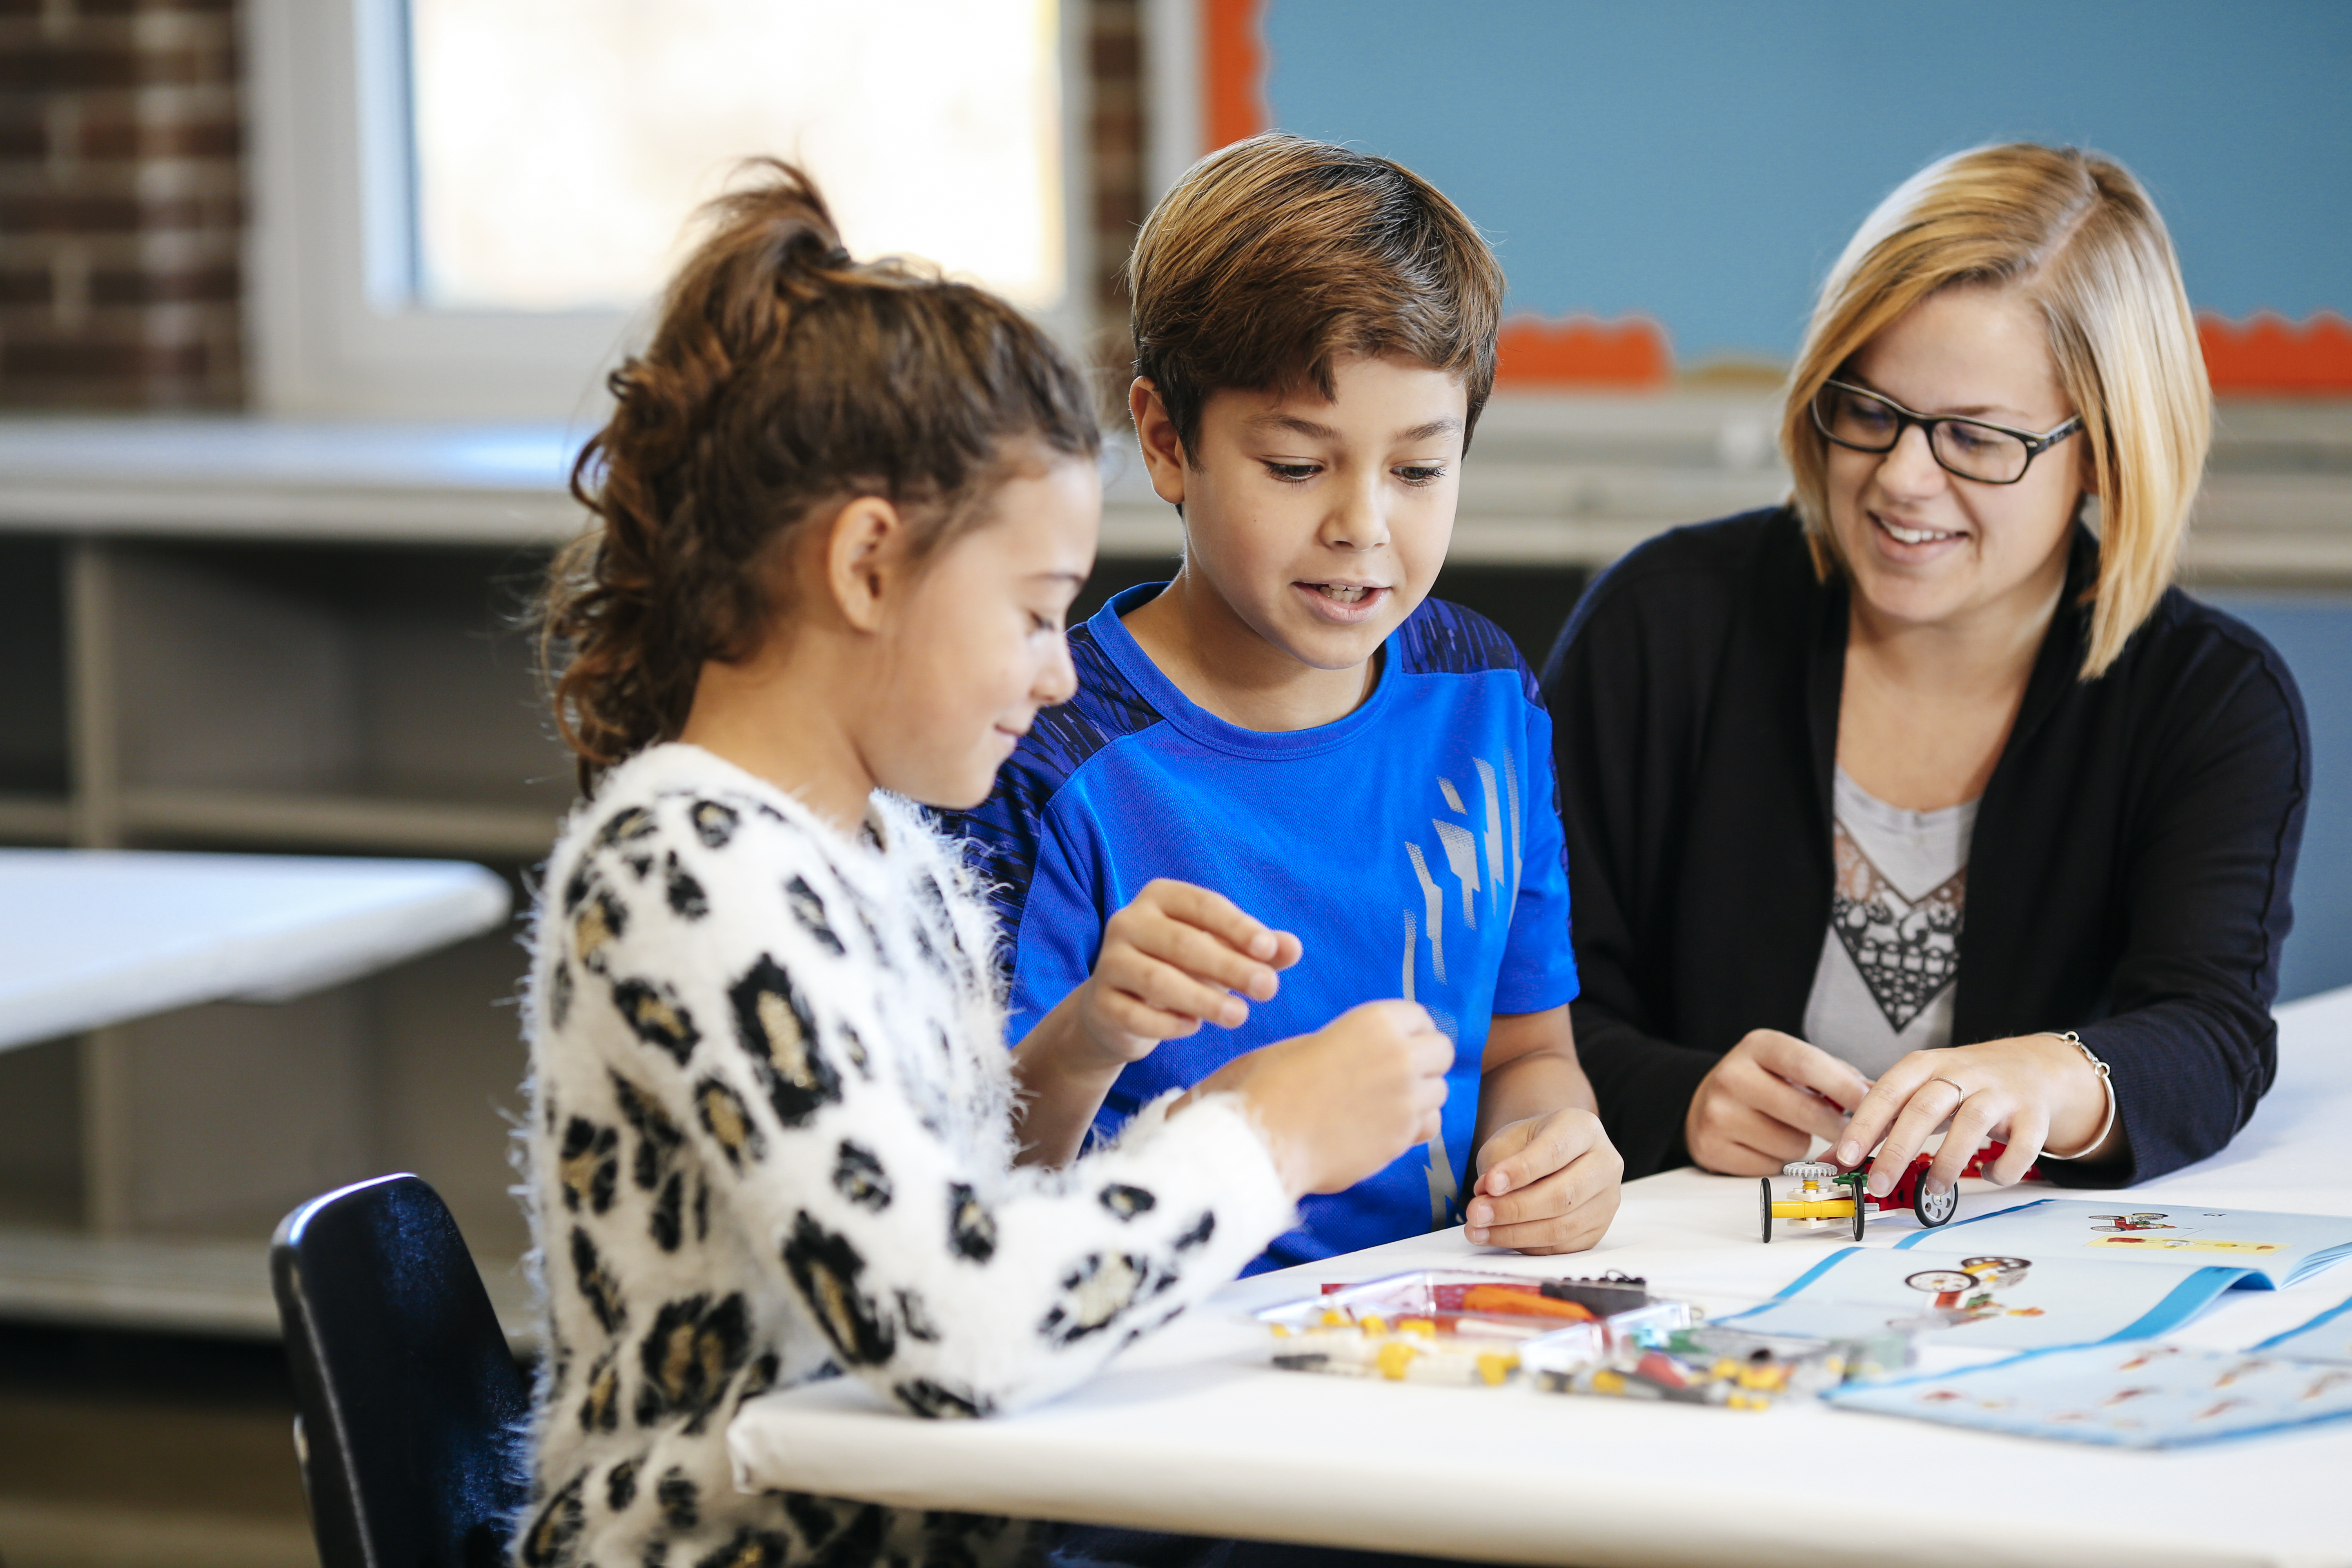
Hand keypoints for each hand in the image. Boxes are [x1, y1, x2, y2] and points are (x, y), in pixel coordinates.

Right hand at [1076, 879, 1301, 1066]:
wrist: (1119, 1009)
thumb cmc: (1181, 970)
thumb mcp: (1220, 954)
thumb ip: (1258, 949)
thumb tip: (1294, 948)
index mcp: (1160, 897)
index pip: (1203, 905)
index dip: (1238, 927)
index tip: (1270, 950)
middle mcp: (1127, 922)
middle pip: (1183, 943)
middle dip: (1229, 966)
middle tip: (1268, 989)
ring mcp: (1109, 962)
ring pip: (1158, 979)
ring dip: (1203, 999)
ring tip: (1240, 1016)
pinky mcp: (1099, 1002)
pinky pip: (1135, 1014)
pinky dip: (1167, 1023)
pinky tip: (1193, 1028)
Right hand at [1189, 1000, 1450, 1198]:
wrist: (1264, 1139)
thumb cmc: (1273, 1088)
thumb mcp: (1310, 1044)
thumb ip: (1352, 1043)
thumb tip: (1373, 1052)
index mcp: (1375, 1022)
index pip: (1420, 1016)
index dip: (1409, 1032)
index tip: (1397, 1043)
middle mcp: (1400, 1056)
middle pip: (1441, 1051)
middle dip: (1424, 1062)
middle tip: (1396, 1075)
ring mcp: (1406, 1098)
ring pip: (1439, 1091)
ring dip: (1418, 1097)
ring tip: (1383, 1104)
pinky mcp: (1403, 1136)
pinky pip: (1429, 1125)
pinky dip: (1414, 1127)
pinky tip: (1385, 1128)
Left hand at [1464, 1110, 1622, 1253]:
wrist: (1554, 1154)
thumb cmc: (1530, 1144)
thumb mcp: (1510, 1139)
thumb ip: (1498, 1163)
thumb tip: (1486, 1195)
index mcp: (1583, 1129)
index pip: (1554, 1152)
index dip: (1520, 1171)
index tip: (1488, 1185)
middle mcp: (1604, 1164)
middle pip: (1562, 1196)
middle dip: (1513, 1209)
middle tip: (1476, 1213)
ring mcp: (1606, 1200)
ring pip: (1562, 1227)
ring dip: (1514, 1233)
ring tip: (1479, 1230)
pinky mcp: (1597, 1230)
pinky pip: (1561, 1247)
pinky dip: (1526, 1246)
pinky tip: (1498, 1238)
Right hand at [1684, 1029, 1873, 1175]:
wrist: (1702, 1102)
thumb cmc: (1762, 1083)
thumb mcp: (1790, 1064)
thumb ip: (1833, 1075)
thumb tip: (1878, 1096)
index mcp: (1757, 1047)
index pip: (1809, 1065)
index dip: (1847, 1088)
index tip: (1876, 1107)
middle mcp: (1732, 1076)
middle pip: (1806, 1110)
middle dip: (1841, 1128)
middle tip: (1854, 1136)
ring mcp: (1717, 1113)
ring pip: (1792, 1145)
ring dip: (1803, 1146)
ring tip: (1788, 1130)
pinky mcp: (1711, 1148)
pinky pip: (1770, 1167)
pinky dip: (1778, 1161)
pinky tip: (1766, 1145)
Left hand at [1833, 1035, 2113, 1197]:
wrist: (2031, 1066)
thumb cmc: (1962, 1085)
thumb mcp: (1918, 1091)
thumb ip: (1880, 1123)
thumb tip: (1833, 1161)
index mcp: (1925, 1065)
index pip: (1887, 1091)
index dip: (1865, 1124)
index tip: (1844, 1157)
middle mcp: (1962, 1073)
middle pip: (1924, 1109)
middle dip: (1897, 1150)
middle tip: (1878, 1184)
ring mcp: (2000, 1092)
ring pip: (1972, 1123)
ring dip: (1949, 1161)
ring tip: (1933, 1189)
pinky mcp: (2033, 1115)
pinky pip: (2021, 1145)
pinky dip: (2003, 1167)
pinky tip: (1989, 1175)